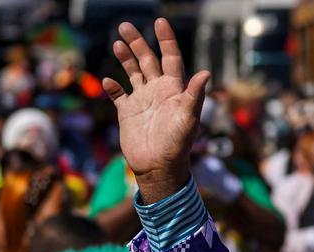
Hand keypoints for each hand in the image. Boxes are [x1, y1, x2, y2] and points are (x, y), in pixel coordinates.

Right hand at [102, 18, 210, 202]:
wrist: (158, 167)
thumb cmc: (177, 145)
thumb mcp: (188, 119)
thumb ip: (195, 95)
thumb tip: (205, 73)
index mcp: (174, 90)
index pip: (171, 59)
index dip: (166, 40)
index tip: (160, 22)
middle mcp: (158, 91)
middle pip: (148, 60)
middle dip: (138, 43)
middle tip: (125, 26)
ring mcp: (142, 100)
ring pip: (133, 72)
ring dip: (126, 58)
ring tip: (118, 43)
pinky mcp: (128, 112)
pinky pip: (118, 94)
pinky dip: (112, 86)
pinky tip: (108, 80)